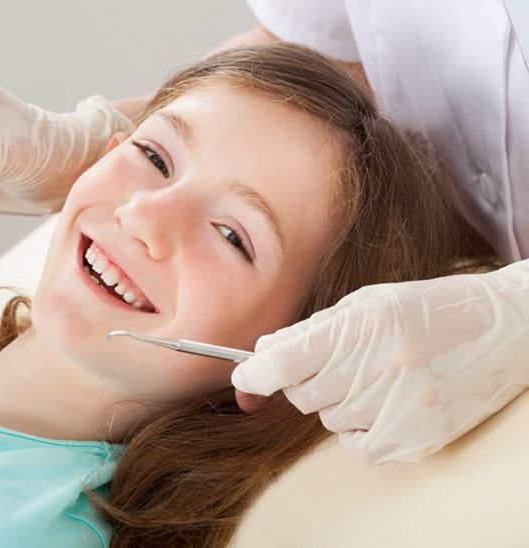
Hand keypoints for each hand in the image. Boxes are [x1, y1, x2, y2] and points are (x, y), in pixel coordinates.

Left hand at [232, 260, 528, 462]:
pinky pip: (356, 445)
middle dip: (302, 380)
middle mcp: (380, 367)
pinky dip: (358, 428)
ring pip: (329, 418)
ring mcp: (401, 406)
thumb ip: (312, 329)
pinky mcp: (418, 437)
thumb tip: (262, 351)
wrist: (503, 330)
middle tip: (332, 363)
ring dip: (336, 400)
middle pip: (301, 395)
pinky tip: (383, 402)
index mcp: (363, 325)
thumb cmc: (427, 309)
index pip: (284, 363)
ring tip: (373, 375)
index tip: (244, 377)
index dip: (253, 374)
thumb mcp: (367, 303)